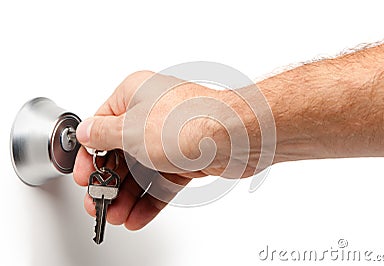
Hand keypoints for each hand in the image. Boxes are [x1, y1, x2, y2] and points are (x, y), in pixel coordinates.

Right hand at [73, 71, 230, 229]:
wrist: (233, 136)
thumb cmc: (188, 122)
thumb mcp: (129, 129)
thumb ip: (102, 134)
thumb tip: (86, 132)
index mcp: (135, 95)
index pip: (101, 126)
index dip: (90, 154)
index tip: (84, 176)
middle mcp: (152, 114)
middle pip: (121, 152)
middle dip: (109, 181)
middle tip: (99, 202)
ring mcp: (170, 137)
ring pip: (142, 170)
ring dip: (127, 195)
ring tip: (116, 214)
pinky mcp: (187, 158)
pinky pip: (162, 180)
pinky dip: (149, 198)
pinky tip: (137, 214)